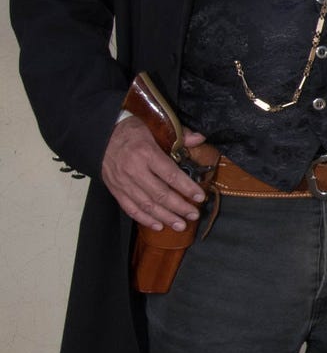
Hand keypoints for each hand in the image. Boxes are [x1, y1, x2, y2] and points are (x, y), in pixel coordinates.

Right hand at [102, 114, 208, 229]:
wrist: (100, 134)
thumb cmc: (131, 130)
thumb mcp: (154, 126)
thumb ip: (178, 135)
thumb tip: (199, 139)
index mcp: (146, 153)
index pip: (170, 175)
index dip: (187, 188)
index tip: (200, 197)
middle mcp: (133, 170)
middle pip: (160, 194)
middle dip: (179, 207)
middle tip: (194, 215)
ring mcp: (123, 182)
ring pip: (146, 205)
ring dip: (165, 217)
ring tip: (180, 225)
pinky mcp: (115, 189)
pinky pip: (130, 208)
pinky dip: (144, 219)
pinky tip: (158, 225)